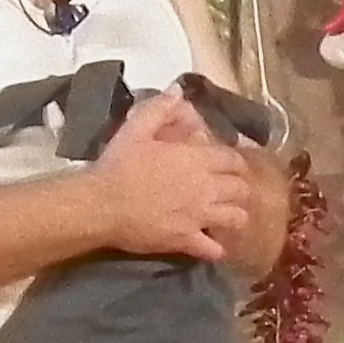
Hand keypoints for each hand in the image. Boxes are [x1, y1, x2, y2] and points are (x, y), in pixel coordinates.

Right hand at [92, 90, 255, 262]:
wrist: (102, 204)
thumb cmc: (120, 164)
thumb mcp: (136, 127)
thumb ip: (160, 108)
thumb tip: (178, 93)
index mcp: (198, 159)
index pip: (233, 158)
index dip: (234, 161)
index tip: (229, 164)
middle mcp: (207, 187)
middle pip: (241, 189)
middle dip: (238, 188)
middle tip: (228, 188)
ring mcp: (200, 217)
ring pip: (237, 218)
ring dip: (234, 215)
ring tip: (224, 215)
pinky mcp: (187, 241)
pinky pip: (214, 250)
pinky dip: (216, 248)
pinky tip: (211, 244)